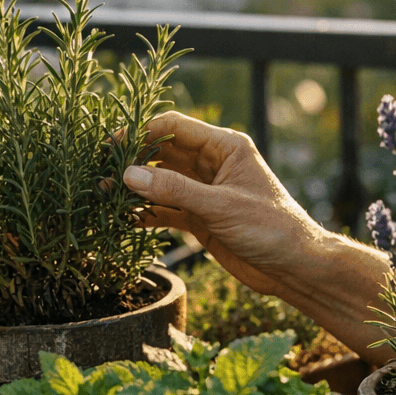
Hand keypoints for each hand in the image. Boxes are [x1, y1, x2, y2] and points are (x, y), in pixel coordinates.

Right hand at [122, 112, 320, 296]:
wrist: (294, 267)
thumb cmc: (270, 227)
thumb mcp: (220, 206)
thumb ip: (174, 190)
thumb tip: (129, 175)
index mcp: (225, 147)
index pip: (175, 127)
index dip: (142, 132)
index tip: (114, 144)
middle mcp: (213, 164)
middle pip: (164, 153)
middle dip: (133, 160)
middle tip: (102, 170)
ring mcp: (205, 191)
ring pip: (162, 181)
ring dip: (136, 187)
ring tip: (104, 194)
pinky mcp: (201, 217)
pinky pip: (167, 208)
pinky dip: (147, 211)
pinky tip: (124, 217)